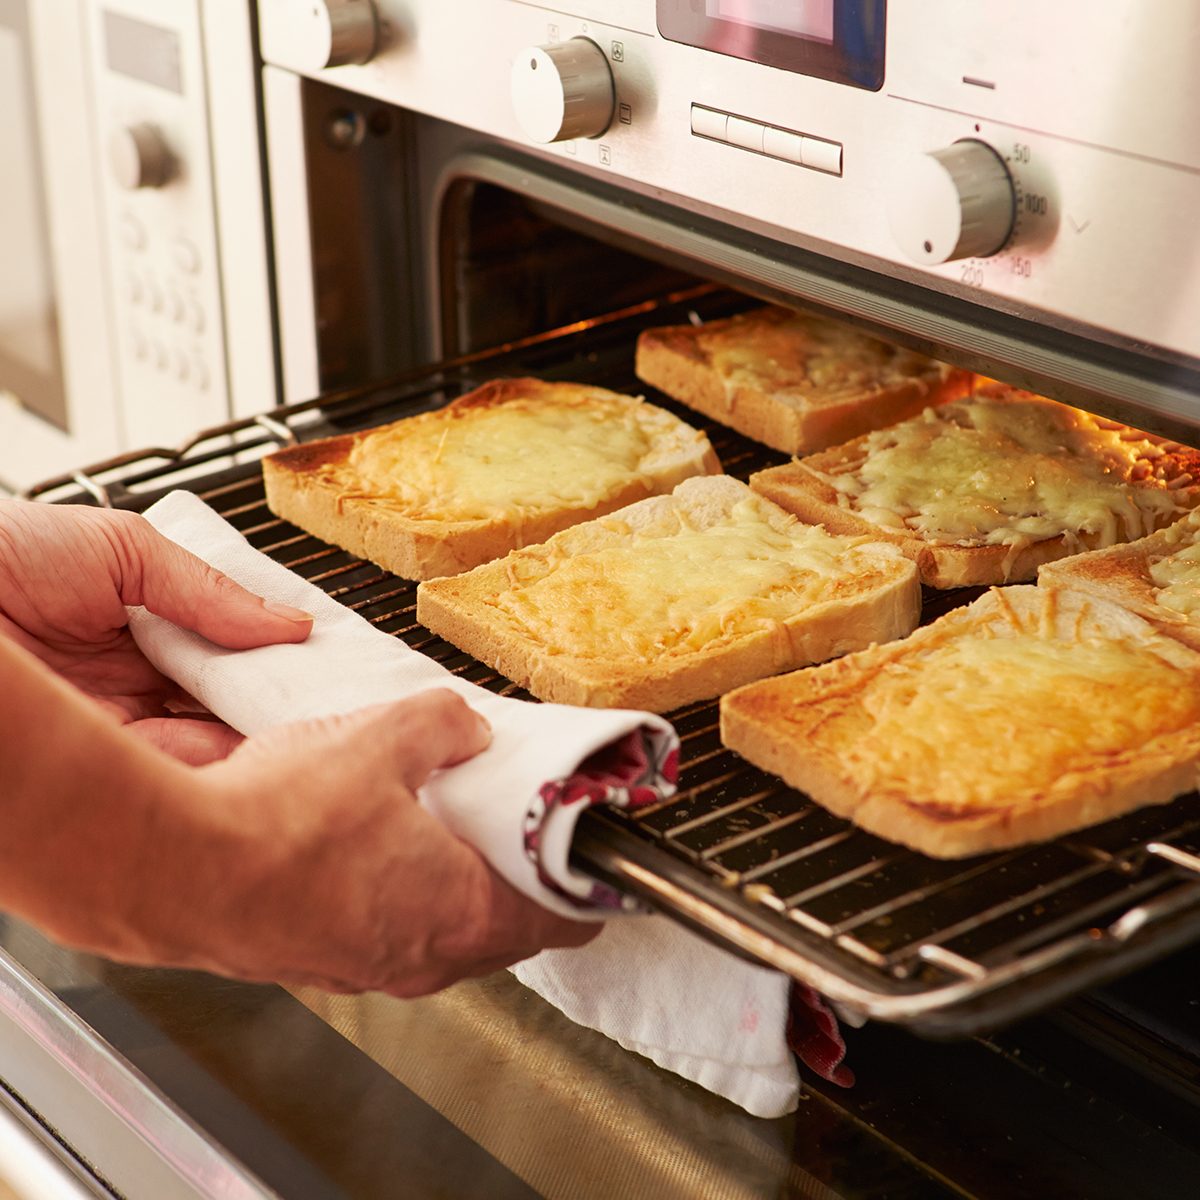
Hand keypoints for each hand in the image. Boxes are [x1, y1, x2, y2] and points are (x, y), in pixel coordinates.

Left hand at [0, 500, 312, 762]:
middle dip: (274, 706)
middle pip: (223, 706)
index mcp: (142, 630)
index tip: (327, 669)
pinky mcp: (90, 761)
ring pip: (203, 745)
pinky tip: (250, 750)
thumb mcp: (122, 549)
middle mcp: (132, 684)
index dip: (277, 663)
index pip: (228, 655)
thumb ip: (209, 589)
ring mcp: (113, 726)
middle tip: (330, 708)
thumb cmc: (0, 552)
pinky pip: (164, 770)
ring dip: (252, 739)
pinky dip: (211, 764)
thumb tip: (291, 621)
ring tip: (307, 730)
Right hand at [165, 690, 599, 995]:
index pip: (564, 917)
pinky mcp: (313, 957)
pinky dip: (388, 889)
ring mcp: (364, 965)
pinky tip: (361, 839)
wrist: (171, 868)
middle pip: (503, 926)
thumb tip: (464, 726)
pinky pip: (377, 925)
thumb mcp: (386, 739)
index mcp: (465, 914)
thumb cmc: (279, 824)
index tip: (586, 852)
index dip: (582, 878)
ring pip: (436, 927)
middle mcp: (422, 956)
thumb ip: (445, 726)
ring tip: (432, 818)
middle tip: (508, 820)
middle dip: (512, 873)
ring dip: (446, 881)